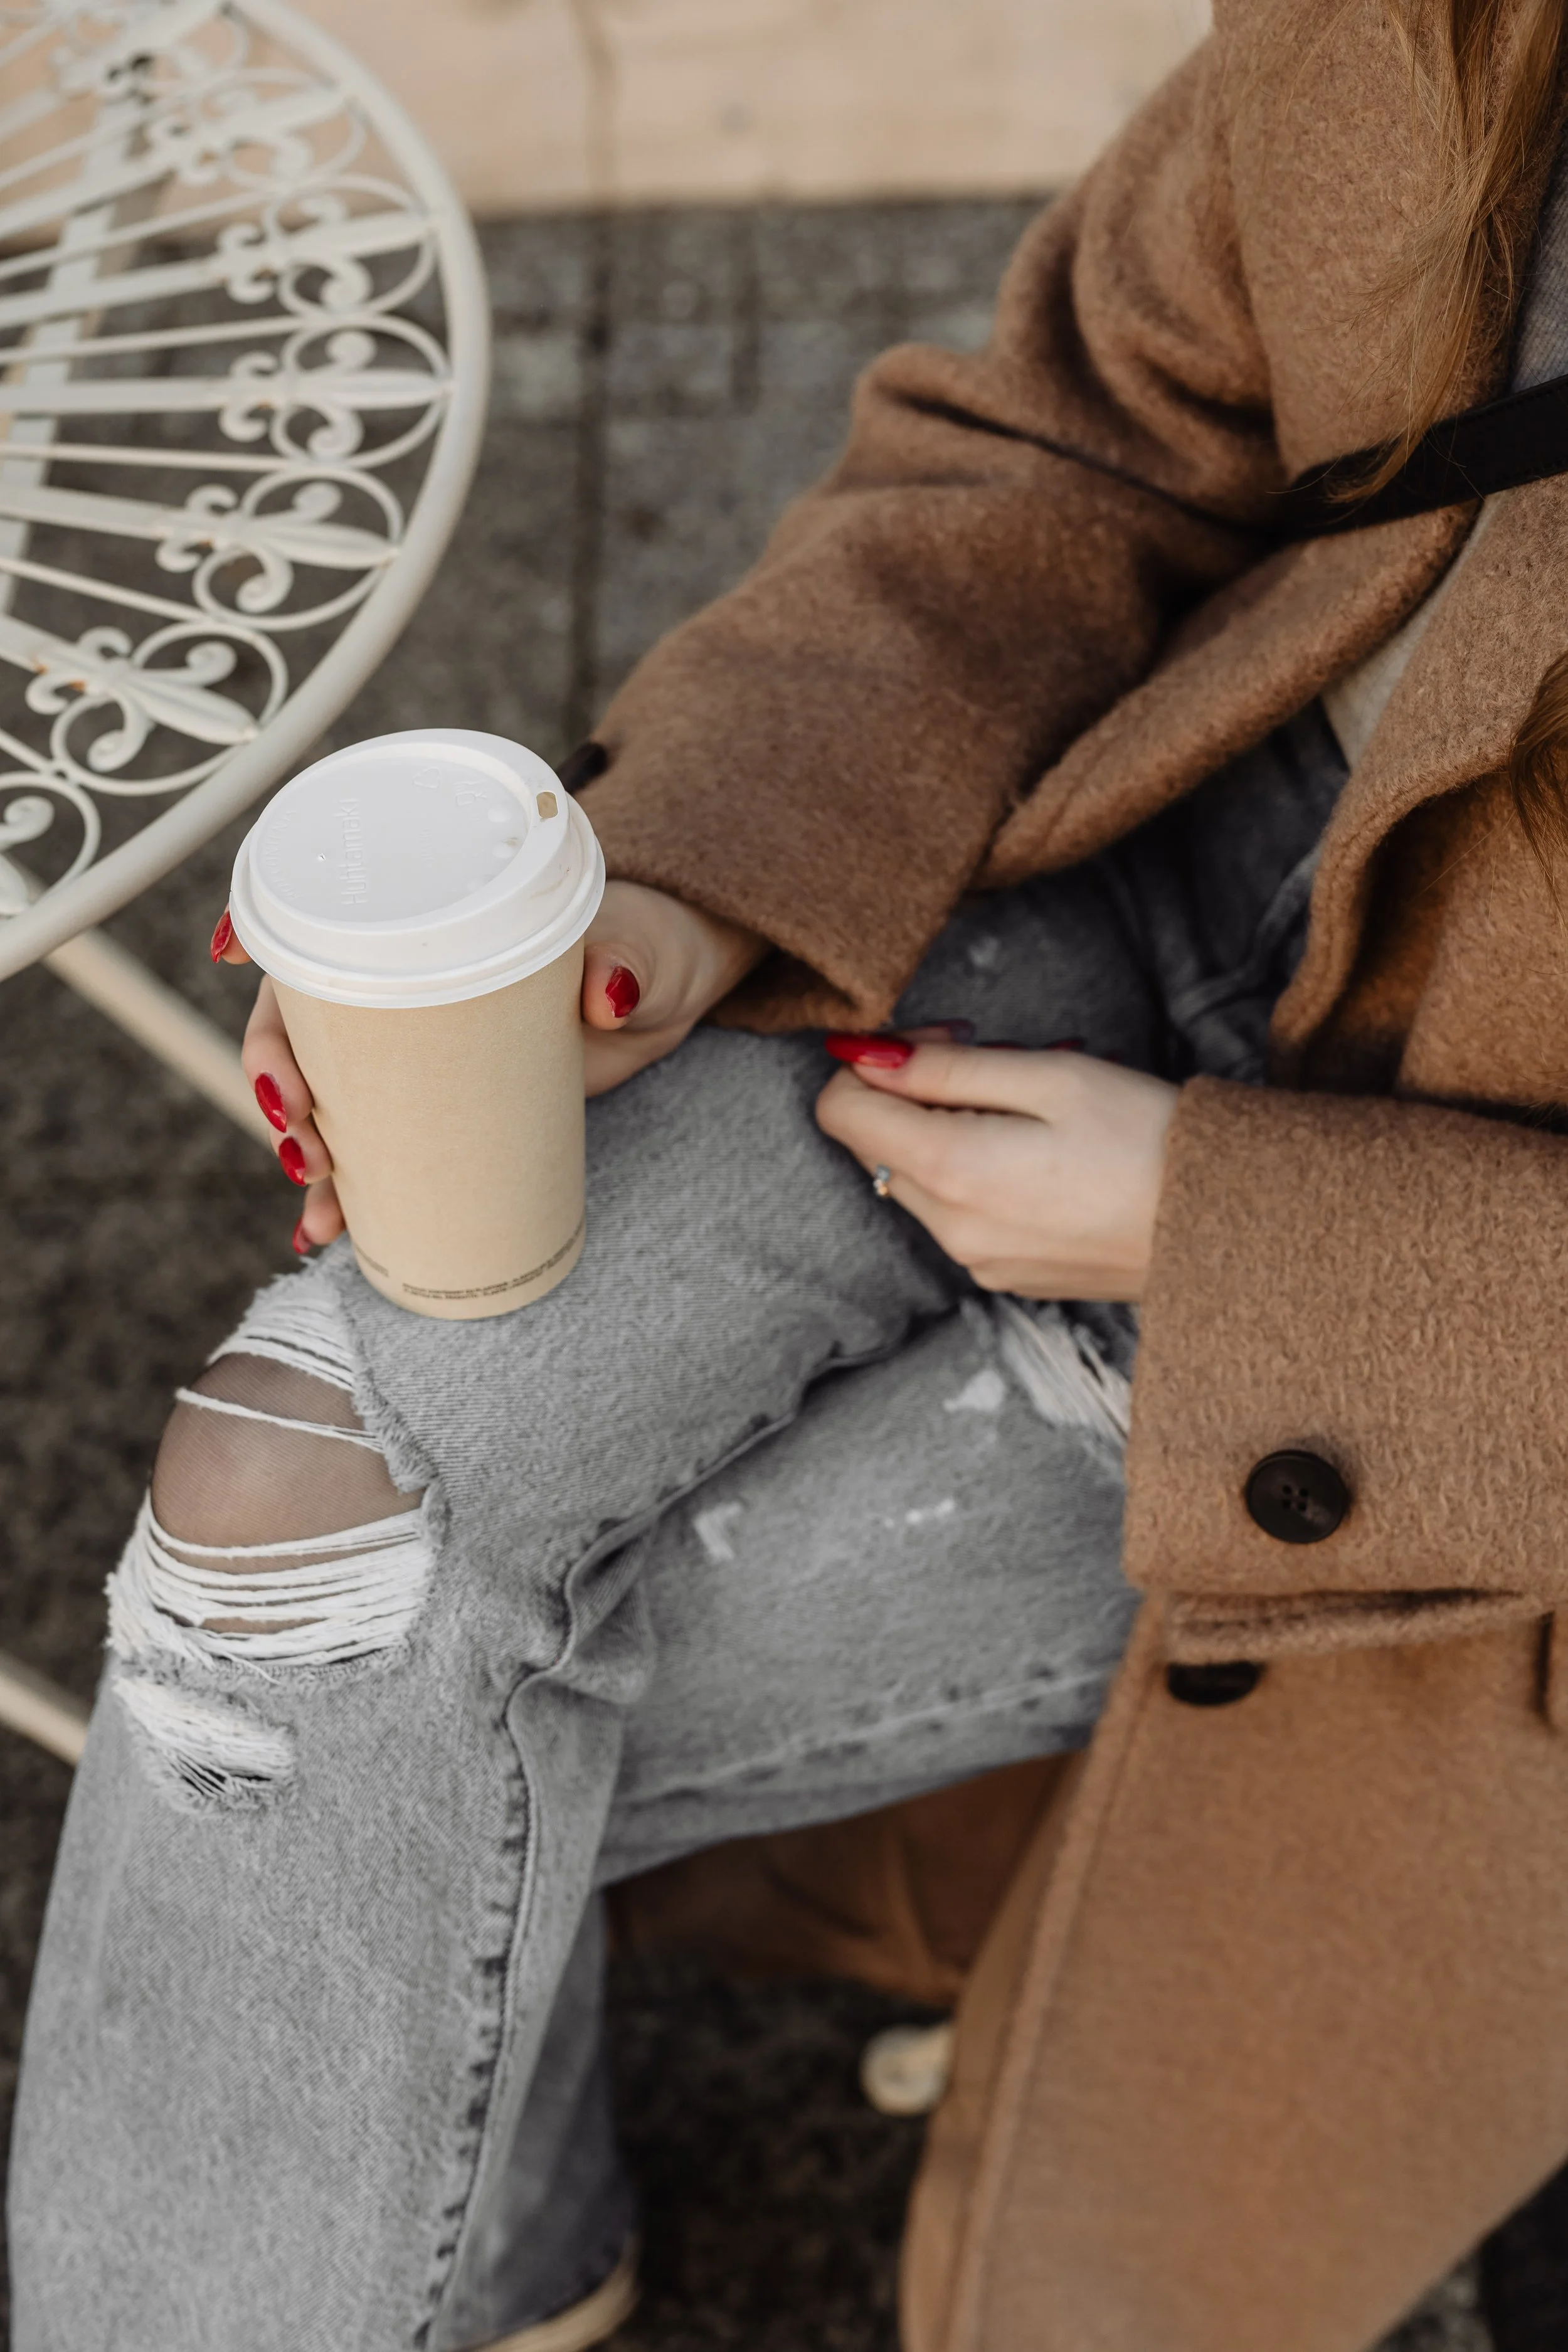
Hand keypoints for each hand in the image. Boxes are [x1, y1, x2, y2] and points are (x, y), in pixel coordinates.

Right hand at [209, 880, 765, 1249]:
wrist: (664, 992)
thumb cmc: (641, 941)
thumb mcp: (634, 942)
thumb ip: (623, 959)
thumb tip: (610, 993)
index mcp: (428, 923)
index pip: (325, 924)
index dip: (267, 941)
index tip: (234, 957)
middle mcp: (403, 990)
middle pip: (304, 1027)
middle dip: (278, 1079)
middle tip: (299, 1128)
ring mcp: (419, 1057)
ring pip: (331, 1101)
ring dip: (305, 1153)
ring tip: (318, 1201)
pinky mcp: (447, 1112)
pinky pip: (381, 1155)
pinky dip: (350, 1198)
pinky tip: (328, 1234)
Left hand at [815, 1035, 1178, 1300]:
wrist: (1228, 1229)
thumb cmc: (1148, 1138)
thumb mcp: (1050, 1076)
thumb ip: (946, 1067)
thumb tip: (864, 1057)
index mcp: (952, 1171)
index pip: (840, 1110)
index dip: (873, 1060)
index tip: (941, 1037)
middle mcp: (950, 1228)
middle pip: (874, 1143)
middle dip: (915, 1090)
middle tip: (994, 1053)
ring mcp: (976, 1259)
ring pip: (916, 1176)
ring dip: (950, 1128)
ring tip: (1034, 1103)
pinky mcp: (1005, 1274)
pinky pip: (958, 1211)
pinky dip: (978, 1170)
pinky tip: (1046, 1150)